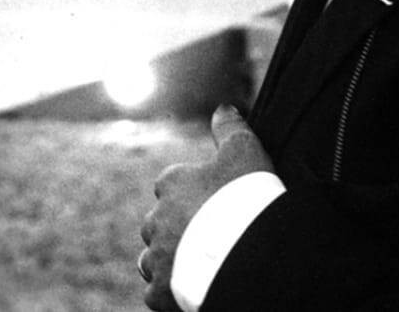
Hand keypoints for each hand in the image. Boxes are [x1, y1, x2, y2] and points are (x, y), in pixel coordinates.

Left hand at [140, 105, 273, 310]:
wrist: (242, 253)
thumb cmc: (245, 197)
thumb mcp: (245, 151)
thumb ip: (231, 128)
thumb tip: (223, 108)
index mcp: (171, 183)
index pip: (173, 184)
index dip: (195, 193)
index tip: (216, 203)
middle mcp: (155, 218)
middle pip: (161, 221)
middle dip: (180, 226)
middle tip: (212, 236)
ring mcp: (156, 257)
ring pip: (153, 256)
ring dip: (170, 257)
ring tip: (200, 262)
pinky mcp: (159, 290)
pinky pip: (157, 290)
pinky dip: (170, 289)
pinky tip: (193, 286)